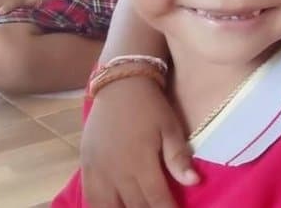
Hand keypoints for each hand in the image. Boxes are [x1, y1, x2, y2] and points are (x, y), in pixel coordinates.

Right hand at [81, 76, 198, 207]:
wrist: (120, 85)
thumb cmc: (150, 106)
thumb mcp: (170, 128)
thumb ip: (178, 157)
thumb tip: (194, 182)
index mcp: (141, 163)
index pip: (157, 200)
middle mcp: (117, 172)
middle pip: (135, 207)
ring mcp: (98, 171)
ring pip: (109, 207)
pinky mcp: (86, 166)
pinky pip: (90, 197)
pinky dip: (100, 207)